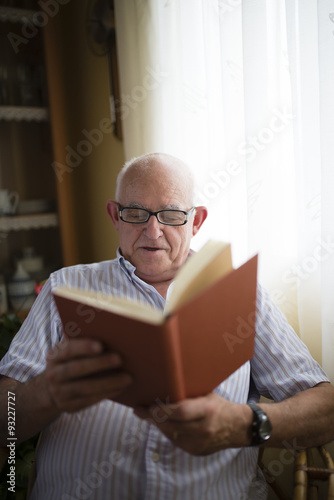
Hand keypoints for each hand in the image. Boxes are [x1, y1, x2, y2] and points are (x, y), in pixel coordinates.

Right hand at [45, 338, 131, 412]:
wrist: (52, 390)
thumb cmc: (71, 363)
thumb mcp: (70, 352)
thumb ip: (83, 344)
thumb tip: (111, 334)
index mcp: (55, 355)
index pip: (68, 349)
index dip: (84, 347)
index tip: (101, 345)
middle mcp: (53, 374)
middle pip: (77, 369)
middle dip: (100, 363)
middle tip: (120, 359)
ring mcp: (59, 392)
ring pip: (86, 387)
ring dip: (109, 382)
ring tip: (128, 378)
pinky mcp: (69, 406)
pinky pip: (90, 400)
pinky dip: (107, 393)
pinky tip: (121, 388)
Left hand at [134, 392, 251, 454]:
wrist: (238, 428)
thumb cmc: (218, 405)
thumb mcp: (207, 394)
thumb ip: (189, 393)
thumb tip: (165, 384)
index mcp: (207, 410)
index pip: (181, 412)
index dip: (163, 410)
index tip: (149, 405)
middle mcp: (203, 429)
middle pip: (171, 425)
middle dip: (152, 417)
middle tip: (139, 409)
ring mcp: (199, 443)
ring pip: (170, 434)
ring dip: (157, 424)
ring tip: (145, 413)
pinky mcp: (195, 451)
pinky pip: (175, 440)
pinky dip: (167, 431)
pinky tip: (162, 422)